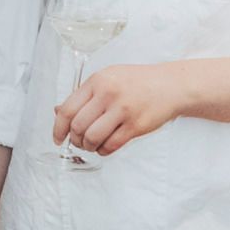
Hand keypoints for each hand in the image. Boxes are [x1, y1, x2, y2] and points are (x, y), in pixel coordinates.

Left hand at [53, 63, 188, 157]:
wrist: (171, 85)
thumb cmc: (138, 82)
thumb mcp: (108, 79)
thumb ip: (84, 95)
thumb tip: (58, 112)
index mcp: (97, 81)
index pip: (68, 109)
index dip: (58, 128)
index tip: (58, 138)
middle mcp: (108, 94)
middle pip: (78, 126)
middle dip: (75, 139)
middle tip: (79, 142)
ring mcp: (123, 110)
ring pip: (92, 138)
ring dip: (88, 146)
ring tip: (92, 144)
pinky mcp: (136, 125)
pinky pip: (111, 145)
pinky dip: (103, 150)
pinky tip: (105, 146)